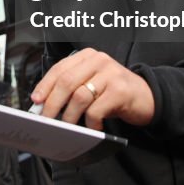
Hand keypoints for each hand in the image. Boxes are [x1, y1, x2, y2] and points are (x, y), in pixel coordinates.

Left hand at [31, 48, 153, 130]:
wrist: (147, 97)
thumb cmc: (114, 92)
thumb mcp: (92, 83)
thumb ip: (72, 87)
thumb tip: (45, 103)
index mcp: (87, 56)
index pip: (60, 69)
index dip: (45, 85)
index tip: (36, 100)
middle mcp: (98, 61)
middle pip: (66, 81)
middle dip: (52, 103)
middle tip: (46, 119)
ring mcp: (110, 75)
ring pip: (79, 96)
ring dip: (70, 116)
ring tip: (69, 127)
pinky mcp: (120, 91)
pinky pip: (96, 110)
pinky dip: (90, 123)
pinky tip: (93, 128)